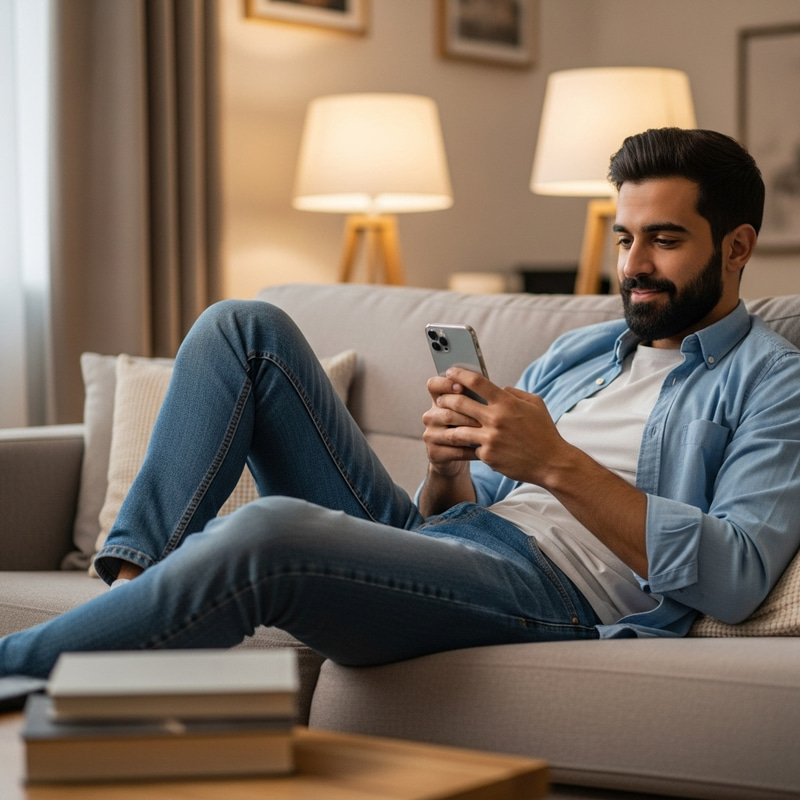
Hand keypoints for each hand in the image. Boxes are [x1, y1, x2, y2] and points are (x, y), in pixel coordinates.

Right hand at [422, 373, 482, 477]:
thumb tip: (498, 388)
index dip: (444, 384)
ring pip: (452, 433)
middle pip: (447, 411)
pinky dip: (472, 451)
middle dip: (469, 414)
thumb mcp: (470, 409)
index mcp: (438, 400)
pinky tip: (485, 449)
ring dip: (472, 433)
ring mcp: (431, 435)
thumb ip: (477, 398)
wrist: (458, 456)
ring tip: (489, 433)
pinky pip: (456, 451)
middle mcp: (431, 416)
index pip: (433, 385)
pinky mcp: (434, 453)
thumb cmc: (469, 426)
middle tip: (487, 416)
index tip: (461, 386)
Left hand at [427, 367, 564, 486]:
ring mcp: (490, 439)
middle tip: (440, 399)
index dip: (459, 374)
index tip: (450, 371)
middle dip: (445, 399)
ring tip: (441, 421)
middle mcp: (496, 419)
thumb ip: (515, 393)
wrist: (551, 463)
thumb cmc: (544, 431)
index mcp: (507, 403)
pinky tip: (459, 443)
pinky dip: (467, 445)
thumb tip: (499, 387)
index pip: (477, 382)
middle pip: (460, 403)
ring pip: (457, 429)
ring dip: (447, 424)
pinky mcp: (488, 456)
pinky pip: (471, 447)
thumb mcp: (535, 404)